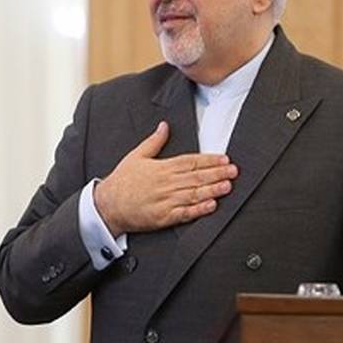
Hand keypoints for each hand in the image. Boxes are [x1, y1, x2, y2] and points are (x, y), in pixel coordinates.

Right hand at [94, 121, 237, 235]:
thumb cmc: (122, 181)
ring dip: (212, 189)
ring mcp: (165, 201)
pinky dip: (199, 210)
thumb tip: (164, 126)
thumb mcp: (136, 156)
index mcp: (162, 168)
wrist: (108, 205)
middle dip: (217, 173)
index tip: (224, 158)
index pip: (190, 161)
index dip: (209, 160)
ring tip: (228, 186)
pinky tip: (212, 205)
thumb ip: (154, 141)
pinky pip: (185, 213)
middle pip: (196, 177)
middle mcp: (166, 183)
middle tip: (234, 171)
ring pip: (194, 194)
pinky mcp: (163, 217)